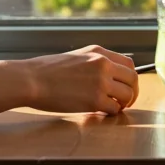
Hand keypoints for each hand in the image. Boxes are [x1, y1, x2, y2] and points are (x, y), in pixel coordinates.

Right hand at [23, 45, 139, 114]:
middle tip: (125, 101)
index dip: (130, 77)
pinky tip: (101, 112)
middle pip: (133, 78)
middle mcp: (103, 64)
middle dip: (132, 92)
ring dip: (123, 103)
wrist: (31, 79)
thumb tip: (108, 76)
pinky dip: (111, 113)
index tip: (125, 86)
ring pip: (127, 94)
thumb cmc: (46, 70)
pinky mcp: (94, 100)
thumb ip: (94, 63)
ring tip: (113, 107)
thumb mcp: (76, 57)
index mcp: (98, 52)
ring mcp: (100, 81)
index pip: (129, 63)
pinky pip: (114, 108)